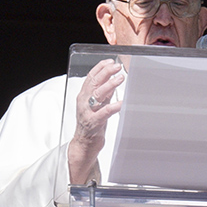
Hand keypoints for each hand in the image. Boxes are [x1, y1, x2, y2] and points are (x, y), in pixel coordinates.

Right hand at [68, 58, 123, 183]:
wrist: (84, 145)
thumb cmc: (92, 124)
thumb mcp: (98, 106)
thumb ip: (103, 94)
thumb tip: (113, 80)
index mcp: (84, 96)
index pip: (91, 77)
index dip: (100, 67)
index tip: (110, 61)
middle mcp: (84, 102)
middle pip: (94, 83)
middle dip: (106, 72)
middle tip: (117, 66)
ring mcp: (87, 112)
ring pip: (97, 94)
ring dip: (110, 85)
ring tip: (120, 78)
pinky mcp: (93, 123)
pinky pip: (104, 112)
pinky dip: (113, 106)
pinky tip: (122, 102)